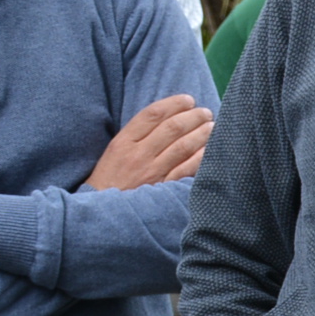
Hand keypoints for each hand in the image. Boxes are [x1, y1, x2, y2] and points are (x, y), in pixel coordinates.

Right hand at [85, 95, 214, 190]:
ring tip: (212, 126)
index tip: (188, 100)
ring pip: (183, 146)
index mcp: (123, 143)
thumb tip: (168, 117)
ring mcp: (152, 173)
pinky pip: (187, 169)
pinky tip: (210, 149)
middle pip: (172, 128)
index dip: (174, 104)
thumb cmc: (111, 180)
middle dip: (193, 116)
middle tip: (205, 112)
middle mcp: (138, 155)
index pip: (152, 114)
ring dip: (202, 133)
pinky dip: (201, 157)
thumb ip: (137, 135)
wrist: (102, 214)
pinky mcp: (163, 189)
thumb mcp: (115, 153)